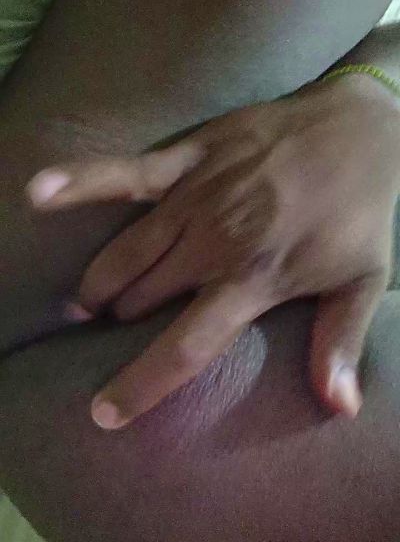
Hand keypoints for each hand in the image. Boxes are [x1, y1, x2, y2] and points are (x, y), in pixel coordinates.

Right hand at [27, 75, 399, 427]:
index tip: (104, 414)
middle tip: (112, 327)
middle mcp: (214, 244)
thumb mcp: (363, 282)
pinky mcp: (189, 157)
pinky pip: (127, 173)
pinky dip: (81, 183)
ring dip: (99, 283)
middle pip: (142, 298)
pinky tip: (37, 193)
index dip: (140, 385)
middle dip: (121, 320)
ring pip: (126, 253)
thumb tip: (340, 409)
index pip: (185, 347)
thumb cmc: (361, 208)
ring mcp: (196, 198)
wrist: (364, 127)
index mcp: (253, 280)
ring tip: (82, 304)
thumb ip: (340, 344)